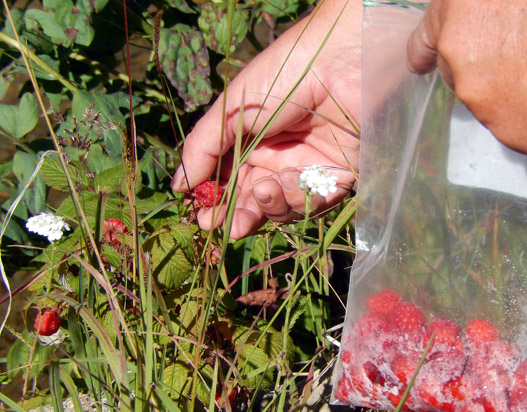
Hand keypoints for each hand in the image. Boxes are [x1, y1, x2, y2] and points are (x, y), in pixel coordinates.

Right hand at [171, 0, 360, 237]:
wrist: (339, 63)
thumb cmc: (282, 76)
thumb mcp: (232, 110)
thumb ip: (204, 148)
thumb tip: (178, 186)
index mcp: (250, 142)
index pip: (229, 182)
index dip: (216, 202)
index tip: (201, 217)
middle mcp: (278, 158)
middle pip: (255, 202)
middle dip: (240, 216)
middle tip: (227, 225)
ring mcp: (308, 169)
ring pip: (284, 208)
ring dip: (271, 204)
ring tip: (266, 187)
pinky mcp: (339, 176)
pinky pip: (316, 202)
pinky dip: (302, 197)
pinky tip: (295, 179)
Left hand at [406, 0, 526, 160]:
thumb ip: (482, 10)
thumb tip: (484, 23)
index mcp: (456, 19)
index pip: (425, 39)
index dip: (424, 50)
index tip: (420, 63)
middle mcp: (461, 66)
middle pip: (463, 75)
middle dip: (485, 67)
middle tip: (526, 54)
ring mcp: (485, 106)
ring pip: (493, 102)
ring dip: (513, 92)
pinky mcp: (514, 137)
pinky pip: (522, 127)